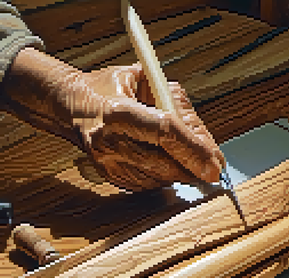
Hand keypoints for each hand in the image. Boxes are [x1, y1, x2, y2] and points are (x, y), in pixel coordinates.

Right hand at [72, 64, 225, 190]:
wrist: (72, 106)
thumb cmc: (111, 89)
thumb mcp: (146, 81)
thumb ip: (178, 106)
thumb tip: (207, 141)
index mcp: (120, 110)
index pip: (165, 132)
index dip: (194, 150)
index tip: (216, 164)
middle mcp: (110, 140)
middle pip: (165, 164)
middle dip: (194, 167)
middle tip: (212, 166)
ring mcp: (108, 163)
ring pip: (160, 178)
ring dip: (179, 170)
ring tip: (178, 151)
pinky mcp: (110, 177)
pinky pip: (149, 184)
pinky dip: (162, 175)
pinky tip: (158, 158)